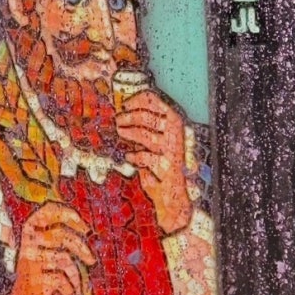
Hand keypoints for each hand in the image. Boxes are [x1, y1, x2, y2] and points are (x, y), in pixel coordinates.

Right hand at [3, 203, 95, 294]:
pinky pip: (63, 281)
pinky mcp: (35, 281)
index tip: (83, 225)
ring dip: (76, 277)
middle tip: (91, 260)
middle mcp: (27, 246)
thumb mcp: (47, 258)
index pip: (45, 212)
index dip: (66, 214)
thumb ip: (61, 243)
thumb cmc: (40, 282)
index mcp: (29, 235)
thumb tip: (87, 231)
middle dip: (81, 247)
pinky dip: (70, 293)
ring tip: (77, 288)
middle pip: (60, 235)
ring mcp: (30, 263)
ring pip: (65, 259)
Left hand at [115, 91, 192, 233]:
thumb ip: (146, 129)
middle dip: (129, 117)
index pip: (156, 101)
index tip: (124, 104)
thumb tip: (123, 116)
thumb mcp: (156, 143)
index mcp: (175, 122)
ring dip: (130, 133)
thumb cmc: (163, 167)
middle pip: (148, 117)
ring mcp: (172, 151)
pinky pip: (146, 157)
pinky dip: (135, 156)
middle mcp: (176, 134)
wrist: (174, 194)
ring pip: (145, 135)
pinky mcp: (167, 167)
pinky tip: (129, 157)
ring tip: (121, 132)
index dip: (137, 100)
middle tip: (118, 121)